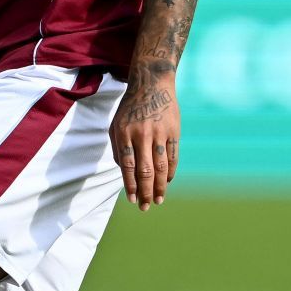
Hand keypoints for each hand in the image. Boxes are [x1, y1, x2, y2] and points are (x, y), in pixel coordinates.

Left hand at [110, 72, 178, 210]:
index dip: (130, 186)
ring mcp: (159, 133)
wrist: (152, 84)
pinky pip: (173, 157)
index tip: (133, 200)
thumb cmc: (130, 107)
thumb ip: (119, 148)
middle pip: (145, 170)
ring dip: (160, 187)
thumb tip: (126, 173)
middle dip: (145, 192)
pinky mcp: (174, 131)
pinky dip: (170, 172)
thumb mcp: (116, 124)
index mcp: (124, 133)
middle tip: (146, 207)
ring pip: (160, 167)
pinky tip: (167, 182)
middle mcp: (142, 134)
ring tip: (159, 200)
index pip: (128, 167)